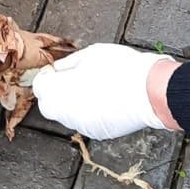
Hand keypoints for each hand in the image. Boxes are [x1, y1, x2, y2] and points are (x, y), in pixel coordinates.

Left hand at [31, 44, 177, 140]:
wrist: (149, 91)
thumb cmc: (120, 68)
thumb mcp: (90, 54)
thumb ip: (67, 63)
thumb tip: (58, 69)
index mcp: (60, 91)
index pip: (40, 88)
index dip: (48, 77)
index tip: (59, 71)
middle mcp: (66, 114)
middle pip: (50, 105)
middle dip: (57, 92)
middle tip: (74, 78)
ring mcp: (82, 126)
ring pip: (68, 115)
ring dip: (73, 102)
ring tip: (95, 87)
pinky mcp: (98, 133)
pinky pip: (85, 121)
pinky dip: (89, 112)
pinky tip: (106, 99)